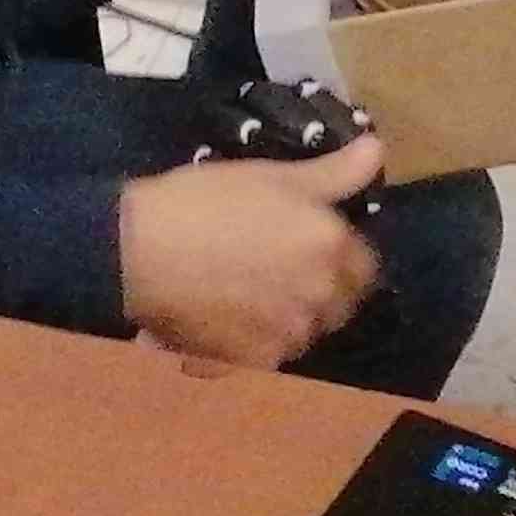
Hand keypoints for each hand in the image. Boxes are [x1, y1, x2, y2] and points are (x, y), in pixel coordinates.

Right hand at [118, 135, 384, 367]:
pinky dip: (256, 344)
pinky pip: (272, 357)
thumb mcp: (271, 176)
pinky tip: (227, 320)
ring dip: (289, 319)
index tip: (307, 247)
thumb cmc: (203, 202)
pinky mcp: (256, 364)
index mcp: (331, 247)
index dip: (339, 256)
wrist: (136, 252)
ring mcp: (290, 334)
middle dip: (319, 291)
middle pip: (339, 304)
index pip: (364, 266)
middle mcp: (321, 295)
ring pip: (306, 332)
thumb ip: (333, 173)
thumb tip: (378, 151)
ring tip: (247, 295)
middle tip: (274, 270)